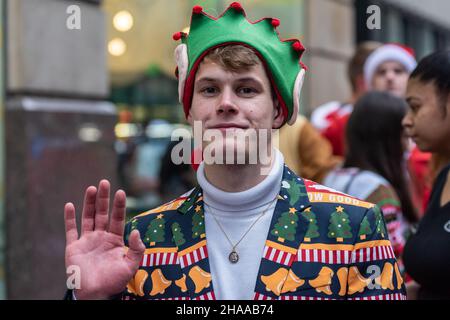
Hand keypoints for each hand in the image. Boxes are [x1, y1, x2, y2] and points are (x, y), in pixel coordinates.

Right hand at [64, 180, 144, 299]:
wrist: (96, 294)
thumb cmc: (114, 282)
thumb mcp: (131, 266)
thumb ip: (137, 249)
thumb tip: (137, 231)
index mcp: (115, 240)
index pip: (118, 218)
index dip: (119, 206)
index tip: (121, 192)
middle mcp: (101, 237)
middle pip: (102, 213)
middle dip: (103, 198)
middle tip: (104, 182)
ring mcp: (87, 241)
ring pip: (88, 218)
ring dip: (89, 203)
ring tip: (91, 188)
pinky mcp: (73, 247)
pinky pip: (71, 230)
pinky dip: (69, 218)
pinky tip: (70, 205)